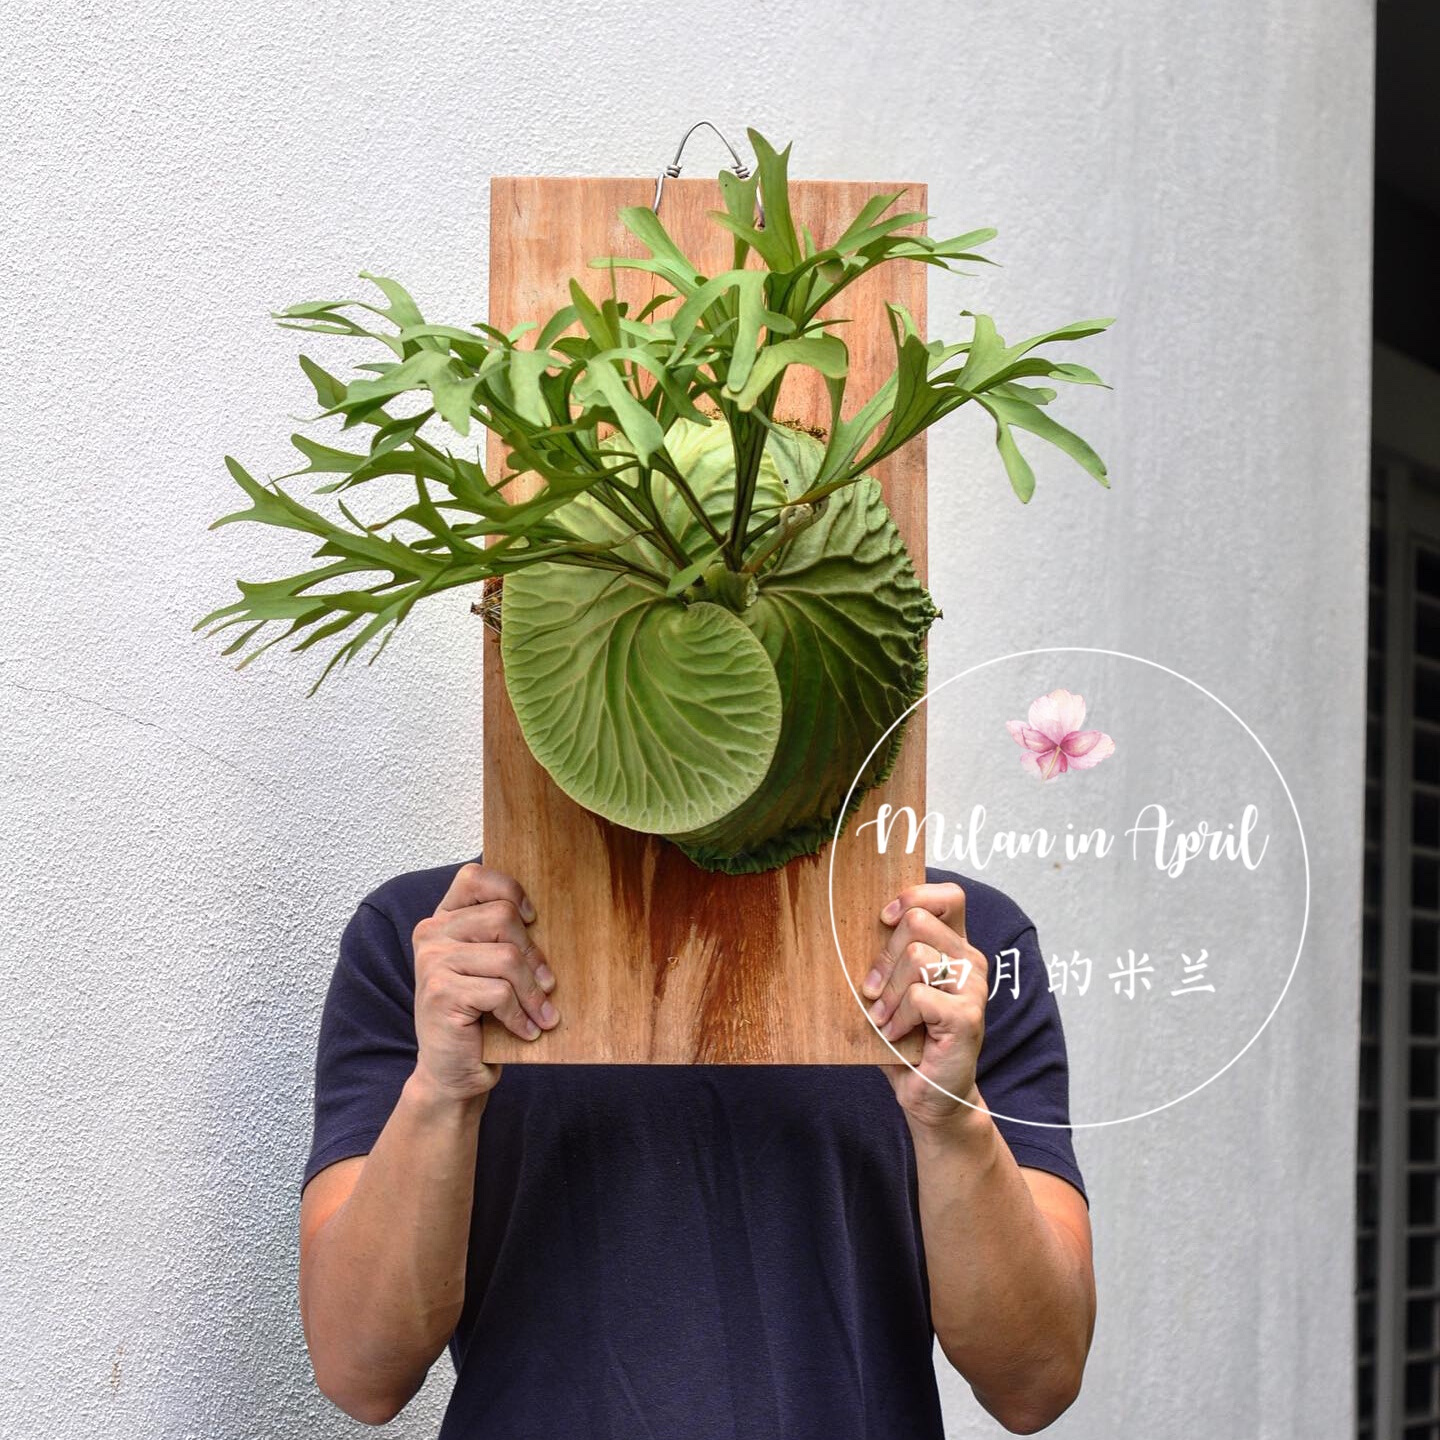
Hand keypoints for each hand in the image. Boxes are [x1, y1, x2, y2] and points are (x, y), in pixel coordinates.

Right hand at [408, 861, 557, 1102]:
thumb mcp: (490, 967)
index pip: (475, 877)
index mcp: (444, 919)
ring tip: (543, 1013)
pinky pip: (499, 993)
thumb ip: (503, 937)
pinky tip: (527, 1030)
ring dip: (533, 992)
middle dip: (534, 954)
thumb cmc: (478, 1015)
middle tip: (548, 984)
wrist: (451, 1071)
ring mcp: (432, 962)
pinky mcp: (440, 993)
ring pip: (507, 958)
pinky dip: (521, 1015)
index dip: (510, 890)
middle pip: (503, 917)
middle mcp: (431, 934)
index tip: (532, 919)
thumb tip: (547, 917)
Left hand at [862, 882, 989, 1130]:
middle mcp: (970, 960)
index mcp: (954, 946)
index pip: (949, 896)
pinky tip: (896, 1034)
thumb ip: (888, 957)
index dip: (914, 897)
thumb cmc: (908, 1037)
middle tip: (872, 990)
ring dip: (888, 991)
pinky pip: (918, 996)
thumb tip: (846, 925)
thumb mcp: (893, 988)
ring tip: (883, 1017)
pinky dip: (897, 1017)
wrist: (931, 1092)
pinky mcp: (967, 1016)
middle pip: (919, 921)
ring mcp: (972, 987)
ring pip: (917, 956)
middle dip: (884, 956)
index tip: (885, 920)